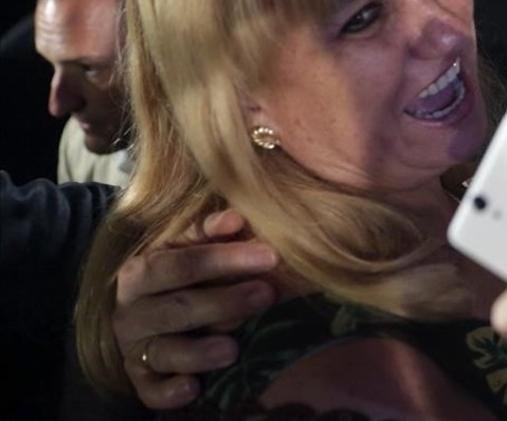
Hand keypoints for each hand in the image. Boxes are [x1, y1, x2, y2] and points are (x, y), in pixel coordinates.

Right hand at [114, 209, 277, 408]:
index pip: (181, 263)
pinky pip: (150, 390)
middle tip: (267, 293)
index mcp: (142, 271)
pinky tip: (193, 389)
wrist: (143, 316)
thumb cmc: (180, 276)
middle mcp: (132, 310)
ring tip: (232, 349)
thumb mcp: (188, 249)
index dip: (224, 259)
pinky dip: (169, 392)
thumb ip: (210, 232)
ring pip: (164, 351)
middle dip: (225, 301)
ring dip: (198, 351)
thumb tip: (236, 219)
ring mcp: (134, 347)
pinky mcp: (140, 379)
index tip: (269, 256)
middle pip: (178, 306)